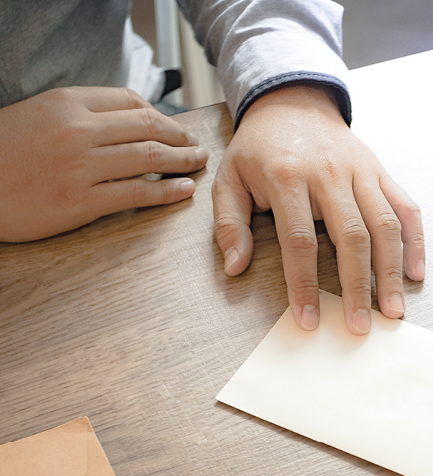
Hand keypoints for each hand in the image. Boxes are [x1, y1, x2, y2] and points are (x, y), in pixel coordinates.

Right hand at [0, 87, 208, 241]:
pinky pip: (137, 193)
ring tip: (198, 164)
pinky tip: (184, 190)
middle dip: (181, 136)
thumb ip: (80, 116)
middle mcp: (78, 130)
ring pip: (149, 158)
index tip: (175, 127)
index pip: (130, 101)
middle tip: (197, 146)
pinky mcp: (82, 201)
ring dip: (182, 161)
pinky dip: (167, 191)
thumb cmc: (6, 153)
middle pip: (148, 127)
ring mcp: (82, 166)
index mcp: (67, 103)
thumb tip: (125, 123)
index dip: (161, 115)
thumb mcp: (39, 116)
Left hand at [212, 84, 424, 335]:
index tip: (309, 320)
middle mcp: (330, 174)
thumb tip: (235, 267)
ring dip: (391, 272)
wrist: (293, 102)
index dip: (305, 285)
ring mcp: (361, 172)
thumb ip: (229, 223)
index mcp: (288, 177)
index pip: (300, 241)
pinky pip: (406, 208)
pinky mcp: (381, 172)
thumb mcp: (229, 178)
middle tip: (360, 326)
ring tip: (394, 310)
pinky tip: (415, 273)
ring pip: (385, 225)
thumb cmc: (260, 149)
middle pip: (351, 237)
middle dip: (358, 287)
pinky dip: (415, 242)